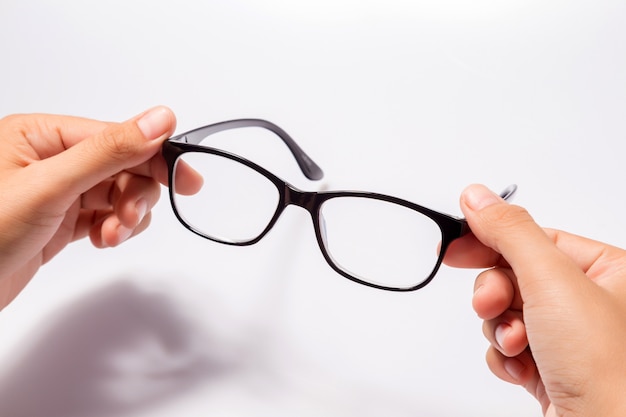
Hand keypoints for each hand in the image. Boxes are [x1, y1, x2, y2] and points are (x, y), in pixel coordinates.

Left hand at [0, 107, 199, 309]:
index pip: (116, 136)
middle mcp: (52, 160)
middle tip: (131, 218)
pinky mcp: (62, 221)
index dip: (154, 157)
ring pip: (119, 193)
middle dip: (135, 194)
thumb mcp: (50, 187)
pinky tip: (104, 240)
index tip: (185, 178)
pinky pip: (107, 216)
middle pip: (123, 166)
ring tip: (112, 235)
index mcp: (41, 136)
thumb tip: (157, 119)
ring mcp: (59, 192)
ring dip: (126, 216)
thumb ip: (109, 151)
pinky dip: (115, 229)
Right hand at [443, 184, 625, 416]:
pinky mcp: (551, 367)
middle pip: (514, 274)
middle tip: (490, 303)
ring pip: (506, 311)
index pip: (532, 237)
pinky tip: (523, 367)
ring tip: (518, 344)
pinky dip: (506, 355)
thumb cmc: (608, 369)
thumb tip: (477, 197)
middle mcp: (590, 301)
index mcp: (607, 269)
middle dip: (496, 293)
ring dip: (501, 328)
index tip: (454, 245)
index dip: (490, 240)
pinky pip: (507, 345)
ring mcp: (569, 336)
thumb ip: (511, 232)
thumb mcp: (552, 280)